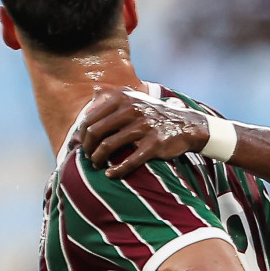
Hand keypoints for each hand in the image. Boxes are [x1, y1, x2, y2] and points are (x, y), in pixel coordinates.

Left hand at [78, 88, 209, 177]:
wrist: (186, 124)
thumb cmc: (154, 115)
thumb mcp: (135, 99)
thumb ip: (113, 97)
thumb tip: (91, 96)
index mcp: (123, 98)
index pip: (90, 118)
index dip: (82, 134)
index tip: (83, 144)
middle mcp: (132, 110)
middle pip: (95, 132)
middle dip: (87, 148)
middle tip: (88, 156)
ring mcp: (144, 127)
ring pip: (108, 146)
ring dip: (98, 159)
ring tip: (97, 165)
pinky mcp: (154, 144)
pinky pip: (130, 160)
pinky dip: (117, 170)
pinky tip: (111, 174)